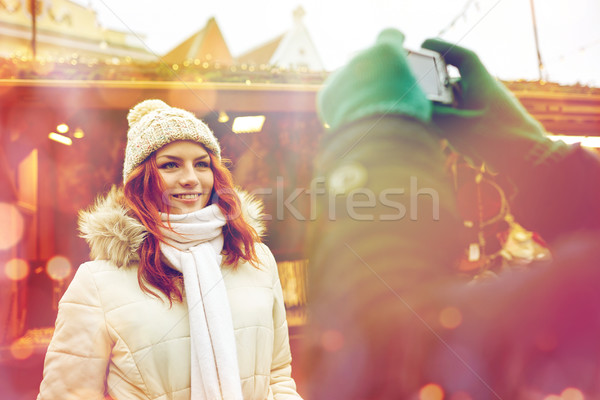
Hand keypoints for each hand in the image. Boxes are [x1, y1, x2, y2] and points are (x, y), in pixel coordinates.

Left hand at [318, 28, 431, 131]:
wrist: (375, 135)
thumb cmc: (404, 115)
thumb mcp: (417, 96)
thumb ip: (407, 85)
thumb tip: (403, 92)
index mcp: (387, 51)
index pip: (389, 35)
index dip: (393, 40)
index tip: (396, 42)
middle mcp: (360, 58)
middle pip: (366, 60)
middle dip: (372, 72)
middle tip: (381, 92)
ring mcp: (340, 75)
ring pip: (349, 79)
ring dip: (356, 90)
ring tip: (367, 112)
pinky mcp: (327, 95)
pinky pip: (336, 97)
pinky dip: (342, 106)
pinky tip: (353, 119)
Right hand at [421, 38, 566, 171]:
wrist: (533, 159)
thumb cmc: (500, 139)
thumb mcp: (461, 127)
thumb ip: (437, 115)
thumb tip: (420, 107)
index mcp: (481, 82)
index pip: (461, 57)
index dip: (441, 48)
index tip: (424, 46)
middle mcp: (485, 91)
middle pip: (454, 90)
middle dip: (442, 109)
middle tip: (433, 120)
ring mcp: (488, 108)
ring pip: (459, 112)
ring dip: (455, 132)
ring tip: (467, 151)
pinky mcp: (492, 124)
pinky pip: (469, 127)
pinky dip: (467, 142)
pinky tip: (476, 160)